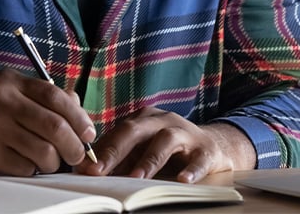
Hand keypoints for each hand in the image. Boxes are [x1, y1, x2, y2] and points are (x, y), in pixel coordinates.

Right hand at [0, 69, 95, 175]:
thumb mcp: (12, 92)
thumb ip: (45, 97)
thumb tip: (80, 111)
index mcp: (10, 82)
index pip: (55, 96)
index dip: (78, 116)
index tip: (89, 133)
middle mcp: (0, 102)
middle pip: (53, 126)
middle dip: (74, 146)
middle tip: (78, 156)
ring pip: (42, 152)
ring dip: (53, 162)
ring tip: (49, 160)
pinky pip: (24, 168)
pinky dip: (32, 170)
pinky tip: (24, 163)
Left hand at [75, 107, 255, 182]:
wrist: (215, 147)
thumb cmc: (172, 151)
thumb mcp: (145, 150)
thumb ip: (121, 158)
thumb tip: (87, 171)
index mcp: (144, 119)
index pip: (117, 131)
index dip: (100, 150)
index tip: (83, 168)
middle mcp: (162, 120)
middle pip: (135, 130)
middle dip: (114, 151)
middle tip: (98, 171)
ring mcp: (185, 133)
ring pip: (165, 140)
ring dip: (148, 160)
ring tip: (135, 179)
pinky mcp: (206, 150)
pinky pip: (199, 159)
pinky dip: (191, 170)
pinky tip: (182, 181)